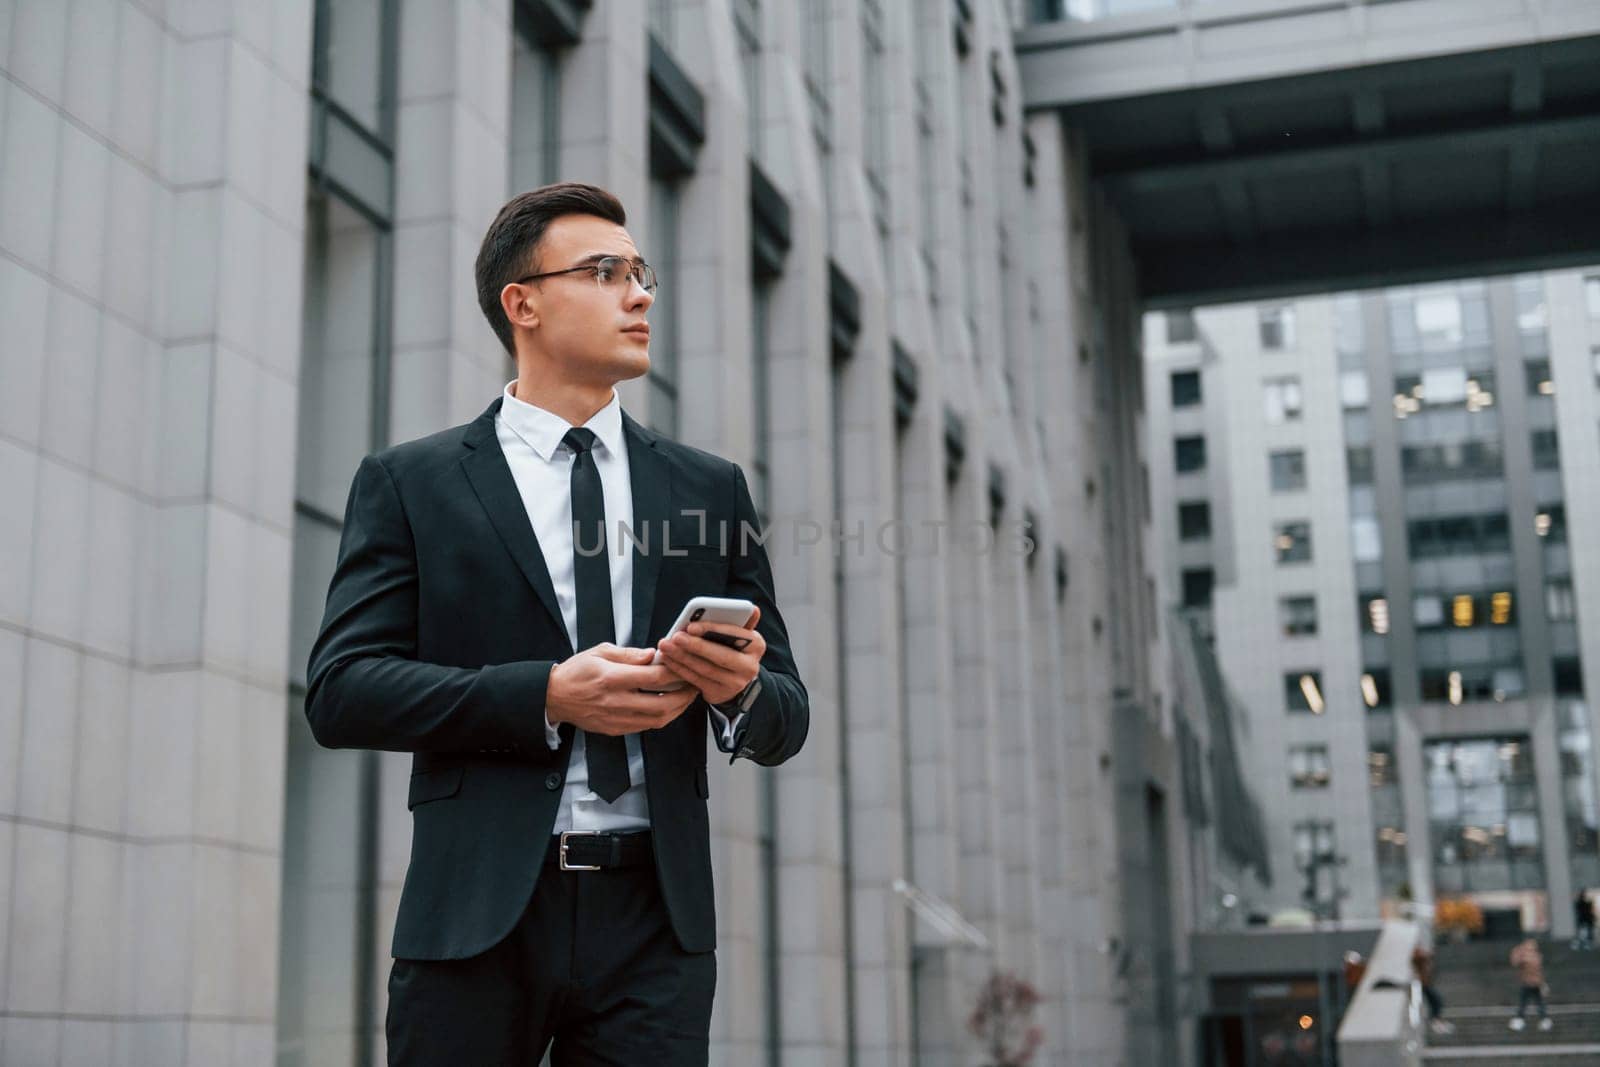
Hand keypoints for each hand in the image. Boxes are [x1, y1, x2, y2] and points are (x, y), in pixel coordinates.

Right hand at [546, 643, 700, 735]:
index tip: (684, 666)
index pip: (653, 678)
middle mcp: (615, 701)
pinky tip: (668, 707)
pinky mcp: (615, 729)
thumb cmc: (576, 672)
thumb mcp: (599, 652)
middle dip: (683, 695)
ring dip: (677, 709)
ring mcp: (616, 718)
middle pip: (661, 703)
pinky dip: (661, 718)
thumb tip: (652, 655)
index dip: (674, 672)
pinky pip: (645, 727)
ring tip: (685, 697)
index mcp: (612, 678)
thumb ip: (629, 655)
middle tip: (693, 685)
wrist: (554, 697)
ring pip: (657, 720)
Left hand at [655, 607, 765, 705]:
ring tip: (666, 646)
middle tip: (675, 637)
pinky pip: (696, 680)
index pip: (735, 635)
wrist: (735, 679)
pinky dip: (679, 668)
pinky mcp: (719, 694)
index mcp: (756, 645)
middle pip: (719, 656)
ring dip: (682, 657)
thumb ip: (741, 621)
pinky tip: (668, 659)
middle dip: (695, 645)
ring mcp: (735, 683)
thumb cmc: (733, 648)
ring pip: (705, 669)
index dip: (713, 629)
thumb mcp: (740, 635)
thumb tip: (753, 608)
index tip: (691, 625)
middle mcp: (749, 667)